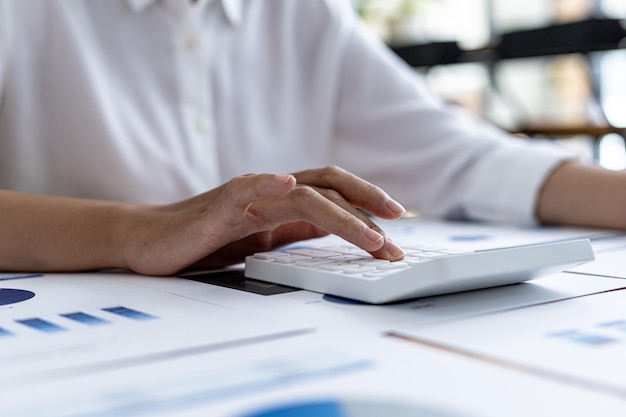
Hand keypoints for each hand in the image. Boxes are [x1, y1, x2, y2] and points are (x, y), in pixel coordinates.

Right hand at [121, 166, 405, 275]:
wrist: (151, 241)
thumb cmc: (206, 240)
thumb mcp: (262, 240)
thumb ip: (295, 230)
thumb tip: (334, 233)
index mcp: (283, 202)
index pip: (334, 196)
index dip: (367, 206)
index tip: (397, 229)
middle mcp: (271, 192)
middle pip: (329, 185)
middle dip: (369, 201)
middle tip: (401, 225)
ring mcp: (247, 197)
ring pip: (302, 194)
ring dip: (342, 214)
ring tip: (373, 236)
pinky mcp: (218, 207)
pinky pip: (244, 189)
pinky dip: (266, 183)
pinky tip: (286, 184)